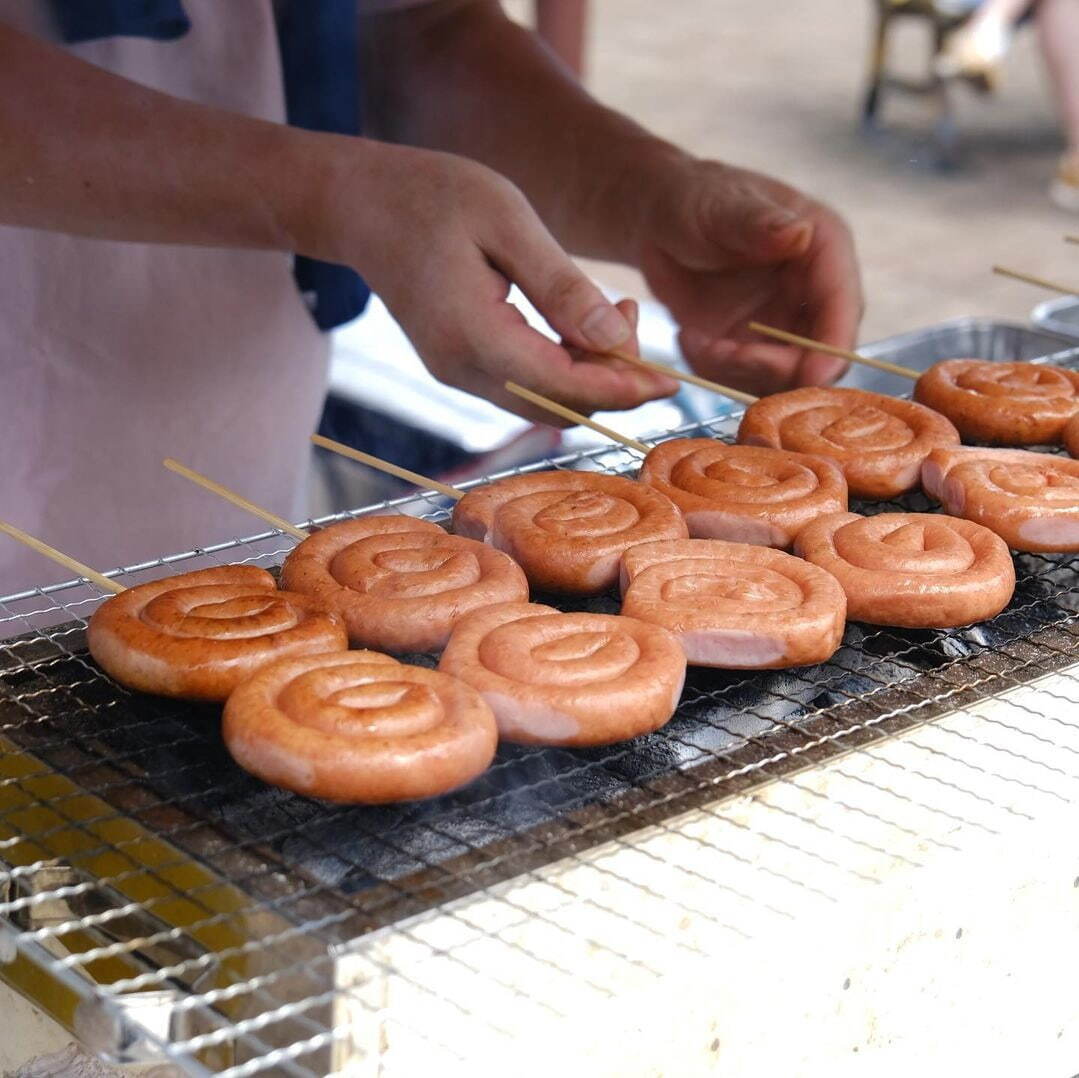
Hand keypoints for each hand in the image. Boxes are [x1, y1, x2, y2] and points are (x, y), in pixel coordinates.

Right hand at [330, 143, 675, 421]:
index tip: (672, 378)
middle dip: (613, 383)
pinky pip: (525, 385)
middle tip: (641, 327)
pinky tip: (582, 324)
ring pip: (544, 402)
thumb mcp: (507, 221)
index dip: (623, 388)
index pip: (564, 387)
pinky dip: (564, 366)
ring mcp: (457, 373)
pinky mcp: (460, 365)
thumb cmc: (433, 195)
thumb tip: (615, 340)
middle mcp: (462, 370)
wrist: (362, 204)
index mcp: (473, 336)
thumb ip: (562, 286)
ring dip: (590, 375)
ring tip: (618, 313)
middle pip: (558, 407)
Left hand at [634, 157, 862, 396]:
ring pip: (778, 378)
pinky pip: (741, 379)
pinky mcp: (750, 348)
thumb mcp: (721, 207)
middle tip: (723, 354)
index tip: (813, 377)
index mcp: (824, 251)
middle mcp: (811, 295)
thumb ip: (758, 223)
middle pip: (818, 357)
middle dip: (773, 369)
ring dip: (735, 372)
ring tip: (695, 339)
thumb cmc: (694, 199)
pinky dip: (712, 370)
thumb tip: (799, 234)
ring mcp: (782, 327)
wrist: (659, 224)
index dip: (832, 348)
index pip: (842, 308)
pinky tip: (689, 337)